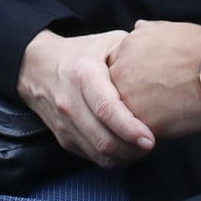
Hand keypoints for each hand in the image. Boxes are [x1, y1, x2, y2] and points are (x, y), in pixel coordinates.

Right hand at [17, 30, 151, 166]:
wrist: (37, 67)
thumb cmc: (82, 53)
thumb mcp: (107, 42)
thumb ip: (133, 52)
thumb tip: (163, 64)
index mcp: (82, 73)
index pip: (106, 109)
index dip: (129, 128)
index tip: (150, 137)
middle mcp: (69, 100)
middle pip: (103, 138)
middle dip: (132, 149)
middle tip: (152, 144)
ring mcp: (64, 123)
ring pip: (98, 153)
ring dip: (124, 157)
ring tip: (142, 148)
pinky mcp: (63, 138)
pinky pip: (91, 157)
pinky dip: (113, 158)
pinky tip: (127, 149)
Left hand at [107, 21, 200, 142]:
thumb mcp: (169, 29)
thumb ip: (147, 32)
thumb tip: (138, 26)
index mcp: (126, 46)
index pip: (116, 69)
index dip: (135, 80)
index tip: (155, 83)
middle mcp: (120, 70)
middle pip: (115, 93)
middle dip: (134, 99)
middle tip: (163, 100)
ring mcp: (127, 97)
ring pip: (122, 116)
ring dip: (140, 118)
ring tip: (169, 112)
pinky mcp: (139, 122)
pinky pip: (134, 135)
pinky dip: (147, 135)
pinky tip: (170, 126)